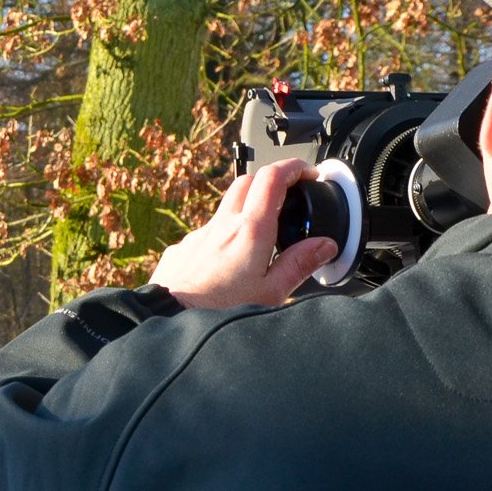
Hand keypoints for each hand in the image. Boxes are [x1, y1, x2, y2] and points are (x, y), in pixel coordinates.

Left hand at [148, 159, 336, 309]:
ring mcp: (199, 235)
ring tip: (261, 238)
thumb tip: (324, 245)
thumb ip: (299, 265)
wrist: (168, 322)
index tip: (308, 175)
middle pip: (247, 181)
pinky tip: (228, 263)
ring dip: (246, 210)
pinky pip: (207, 233)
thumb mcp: (271, 294)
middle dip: (271, 181)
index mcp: (250, 230)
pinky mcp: (183, 249)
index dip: (294, 168)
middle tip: (288, 197)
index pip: (272, 177)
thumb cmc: (218, 313)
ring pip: (226, 208)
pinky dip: (223, 236)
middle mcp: (222, 225)